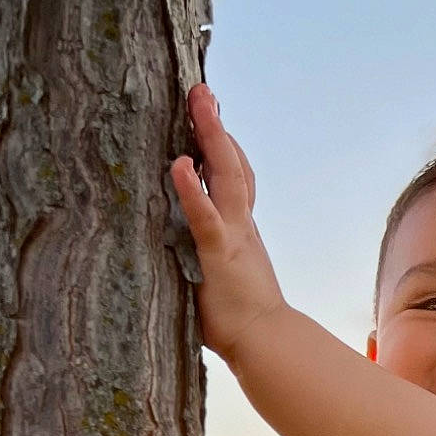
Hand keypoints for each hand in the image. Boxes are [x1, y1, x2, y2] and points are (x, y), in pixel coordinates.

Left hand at [170, 84, 287, 361]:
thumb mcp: (217, 275)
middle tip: (202, 92)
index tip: (209, 117)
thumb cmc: (236, 319)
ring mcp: (231, 235)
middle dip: (215, 126)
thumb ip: (201, 254)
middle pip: (232, 164)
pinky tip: (180, 165)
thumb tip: (170, 246)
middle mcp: (239, 224)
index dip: (223, 145)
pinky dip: (192, 189)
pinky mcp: (218, 253)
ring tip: (199, 103)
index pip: (235, 178)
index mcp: (238, 229)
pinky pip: (204, 216)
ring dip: (212, 137)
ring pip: (226, 176)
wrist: (264, 344)